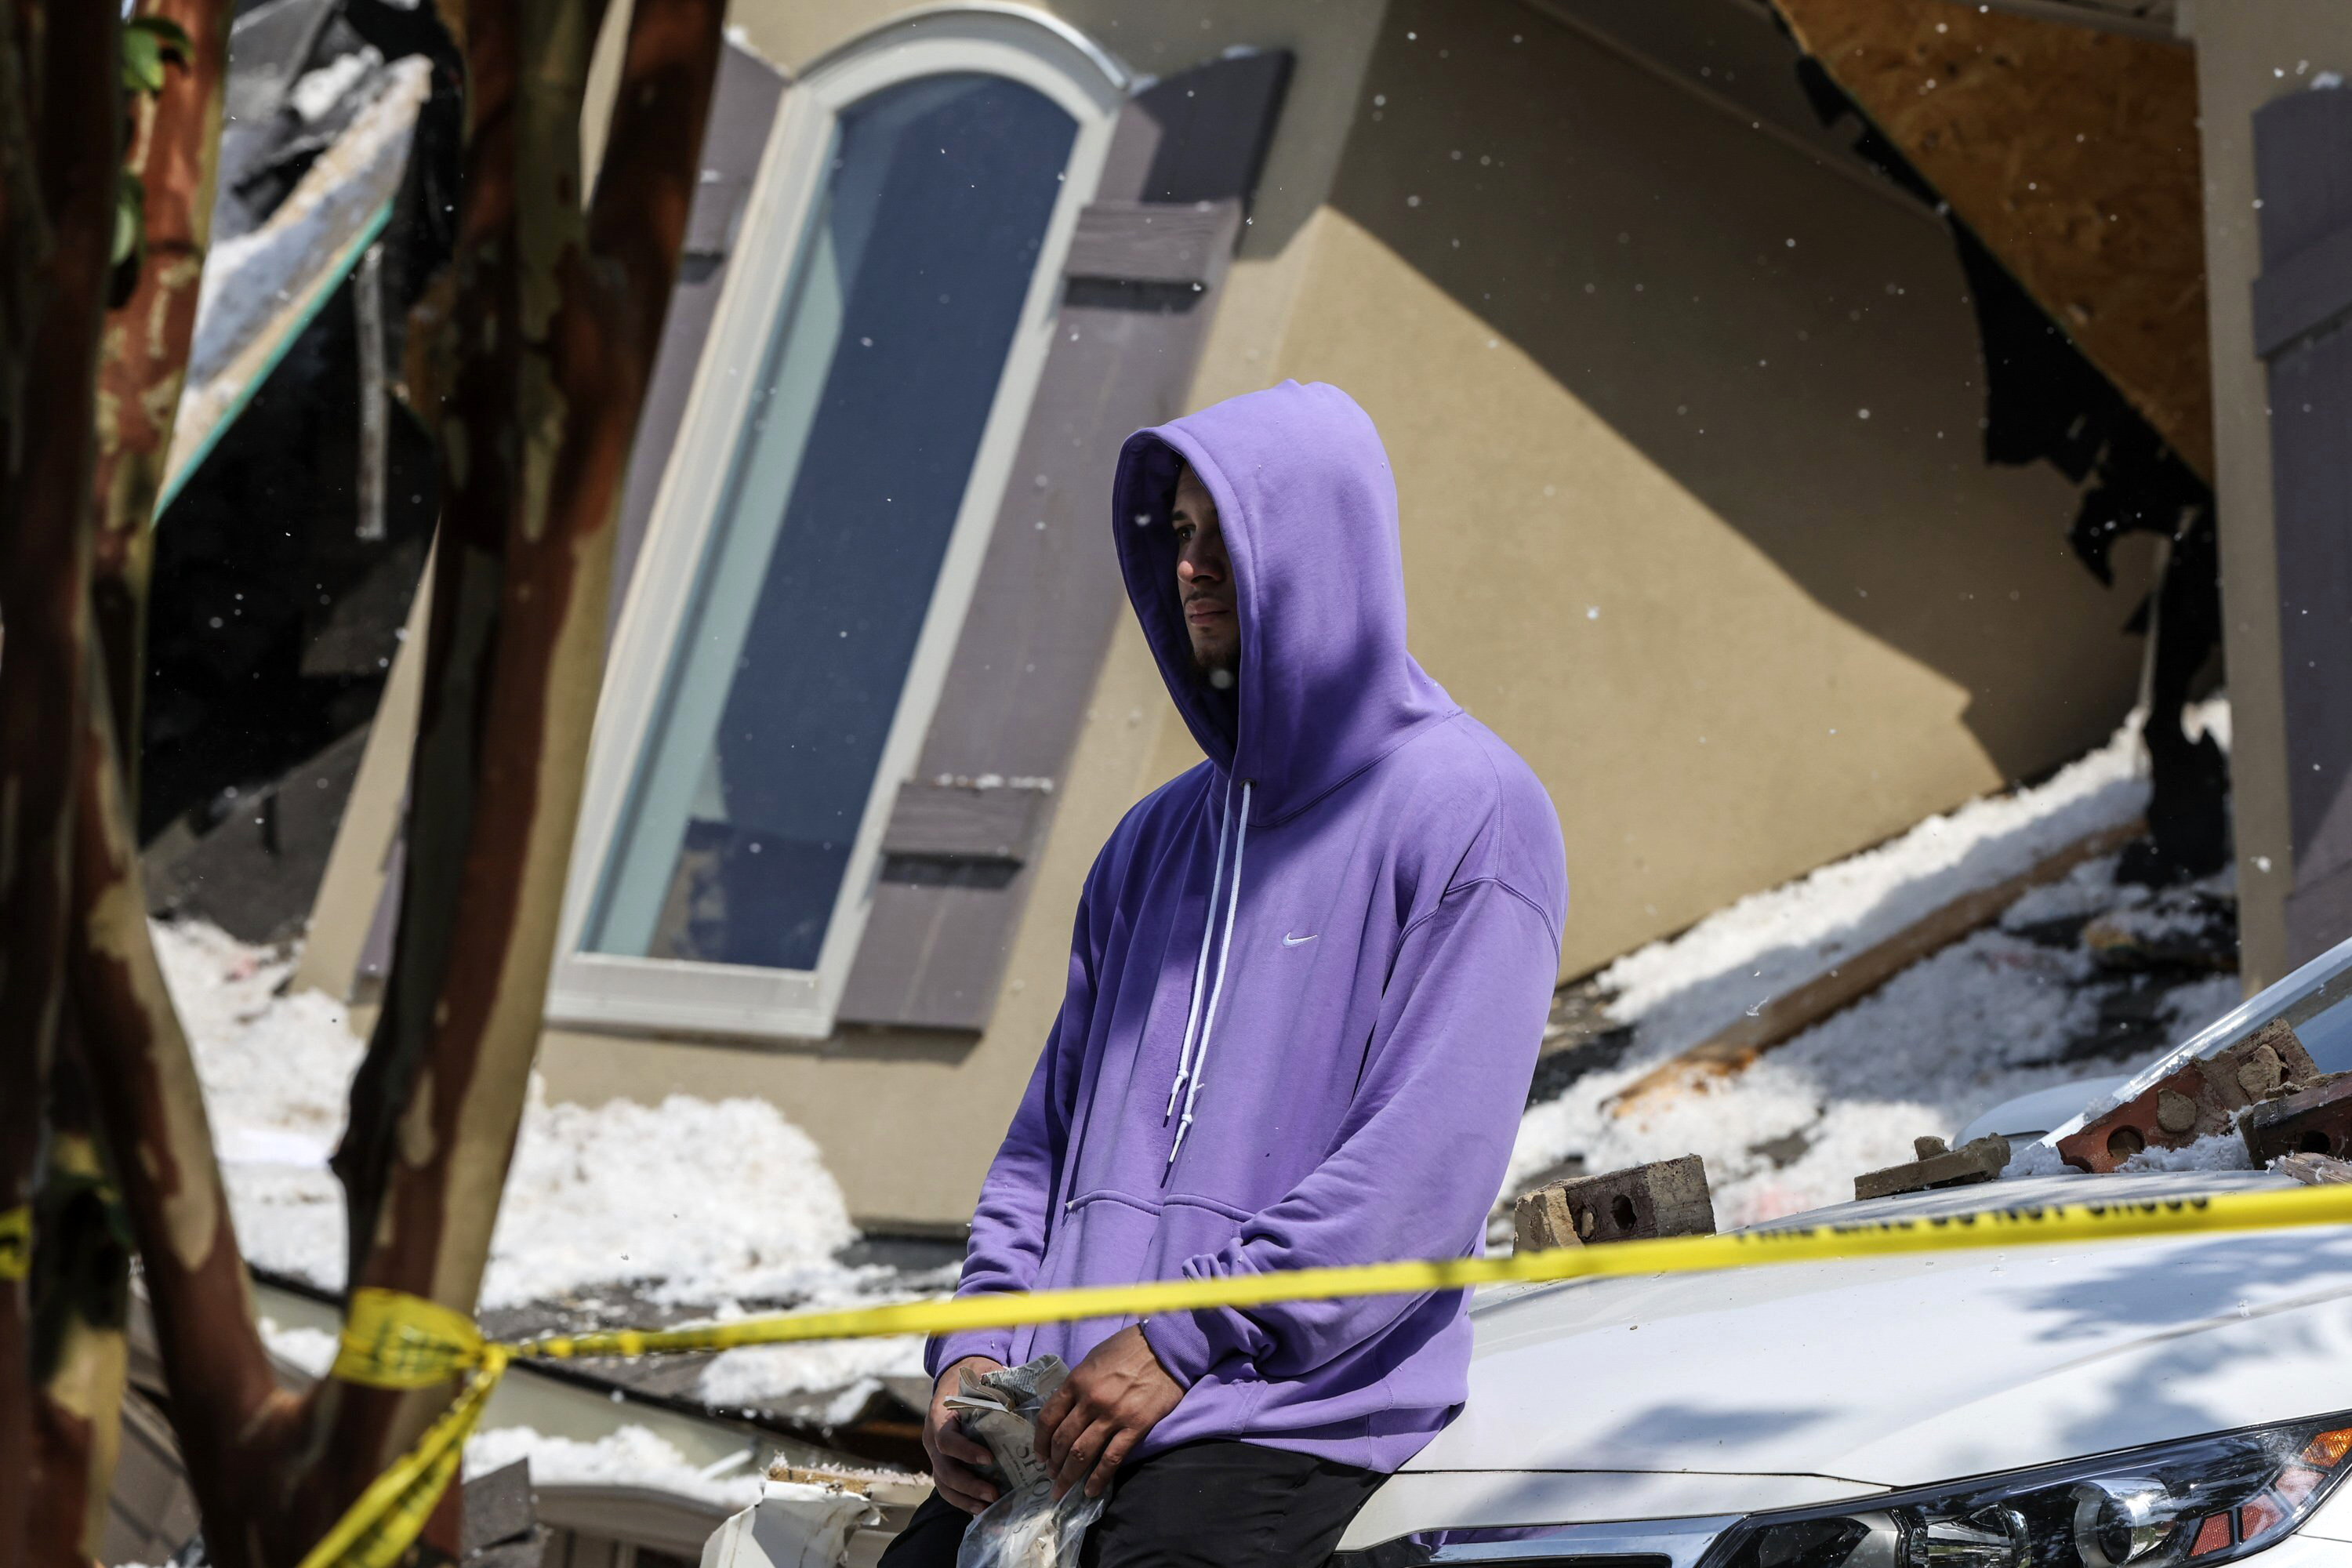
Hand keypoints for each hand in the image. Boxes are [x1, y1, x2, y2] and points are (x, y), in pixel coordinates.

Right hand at [924, 1355, 1005, 1514]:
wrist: (955, 1378)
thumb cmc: (971, 1378)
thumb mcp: (981, 1375)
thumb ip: (994, 1386)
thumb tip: (1017, 1401)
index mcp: (939, 1416)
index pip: (946, 1440)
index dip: (965, 1452)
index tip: (990, 1459)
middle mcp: (932, 1439)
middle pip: (944, 1470)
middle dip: (968, 1485)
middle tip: (994, 1493)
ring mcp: (936, 1455)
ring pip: (944, 1484)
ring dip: (966, 1498)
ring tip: (989, 1507)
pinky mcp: (944, 1464)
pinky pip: (948, 1488)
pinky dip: (963, 1500)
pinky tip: (982, 1508)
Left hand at [1033, 1325, 1182, 1499]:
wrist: (1164, 1347)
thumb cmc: (1127, 1348)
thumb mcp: (1092, 1360)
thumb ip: (1077, 1385)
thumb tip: (1065, 1410)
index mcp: (1076, 1381)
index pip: (1048, 1418)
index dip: (1040, 1442)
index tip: (1040, 1456)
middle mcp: (1090, 1400)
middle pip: (1063, 1439)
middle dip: (1053, 1463)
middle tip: (1050, 1476)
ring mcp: (1113, 1415)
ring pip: (1082, 1453)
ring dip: (1069, 1475)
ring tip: (1062, 1489)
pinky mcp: (1135, 1426)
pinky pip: (1111, 1458)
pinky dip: (1098, 1478)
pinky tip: (1090, 1491)